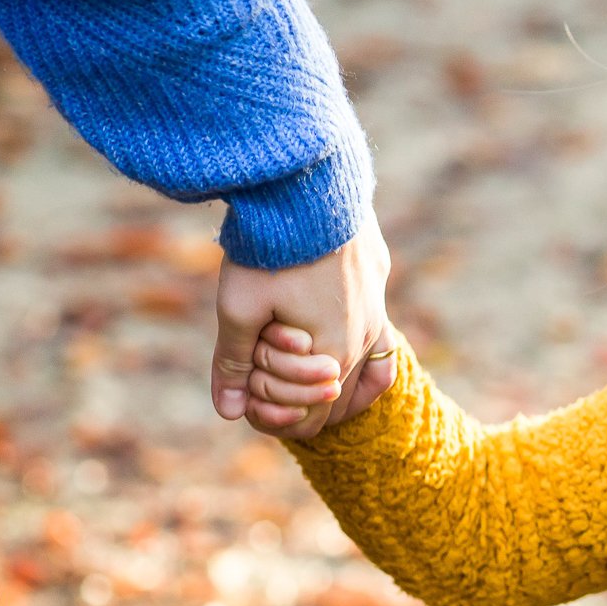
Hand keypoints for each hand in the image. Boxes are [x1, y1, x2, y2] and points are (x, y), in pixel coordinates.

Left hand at [211, 212, 390, 439]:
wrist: (308, 184)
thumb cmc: (271, 250)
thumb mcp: (239, 308)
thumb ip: (234, 363)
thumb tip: (228, 413)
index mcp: (333, 354)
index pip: (312, 418)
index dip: (275, 421)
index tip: (246, 401)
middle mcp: (364, 337)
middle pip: (335, 397)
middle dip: (295, 399)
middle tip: (258, 381)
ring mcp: (377, 307)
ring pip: (361, 366)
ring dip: (326, 377)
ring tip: (294, 372)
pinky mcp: (377, 277)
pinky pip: (378, 331)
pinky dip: (358, 351)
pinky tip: (337, 346)